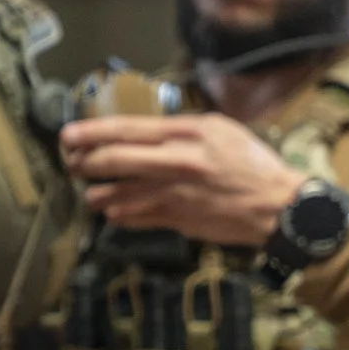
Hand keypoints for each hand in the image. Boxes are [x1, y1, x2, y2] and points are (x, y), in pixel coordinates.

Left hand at [58, 113, 306, 246]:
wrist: (280, 207)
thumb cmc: (251, 164)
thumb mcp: (219, 130)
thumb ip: (180, 130)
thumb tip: (142, 133)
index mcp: (188, 133)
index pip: (128, 129)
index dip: (92, 132)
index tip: (68, 135)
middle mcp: (178, 162)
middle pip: (115, 160)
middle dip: (84, 162)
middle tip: (70, 164)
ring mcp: (175, 194)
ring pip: (119, 194)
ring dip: (97, 194)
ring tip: (90, 194)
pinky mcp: (178, 220)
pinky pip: (135, 217)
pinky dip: (118, 215)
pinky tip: (112, 212)